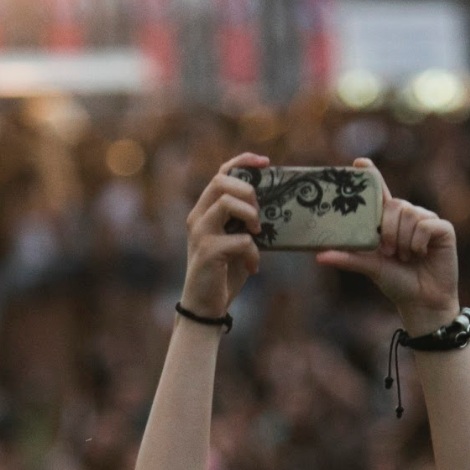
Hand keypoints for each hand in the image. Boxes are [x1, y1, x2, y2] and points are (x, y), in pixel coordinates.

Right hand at [180, 154, 267, 317]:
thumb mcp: (236, 241)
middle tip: (259, 215)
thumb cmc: (224, 273)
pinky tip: (252, 267)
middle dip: (248, 191)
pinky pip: (240, 240)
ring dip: (251, 216)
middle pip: (221, 181)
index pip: (221, 174)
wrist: (206, 307)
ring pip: (228, 203)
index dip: (243, 162)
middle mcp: (198, 217)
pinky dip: (253, 253)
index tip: (265, 162)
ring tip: (257, 235)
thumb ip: (244, 222)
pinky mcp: (207, 251)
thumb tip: (271, 205)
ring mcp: (200, 233)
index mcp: (205, 210)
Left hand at [316, 160, 459, 335]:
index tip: (359, 162)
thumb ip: (348, 258)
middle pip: (394, 206)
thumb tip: (318, 257)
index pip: (380, 192)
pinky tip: (422, 254)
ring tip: (406, 257)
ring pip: (410, 215)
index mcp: (389, 221)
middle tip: (390, 254)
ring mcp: (427, 220)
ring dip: (404, 241)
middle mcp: (408, 216)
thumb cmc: (396, 283)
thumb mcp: (370, 267)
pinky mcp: (443, 229)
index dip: (371, 175)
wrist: (422, 301)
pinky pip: (426, 225)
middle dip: (388, 232)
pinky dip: (419, 242)